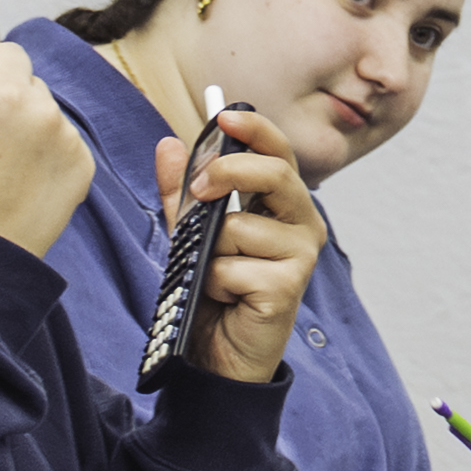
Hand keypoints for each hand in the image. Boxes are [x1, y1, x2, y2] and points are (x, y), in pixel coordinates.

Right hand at [0, 22, 95, 257]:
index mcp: (6, 93)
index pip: (9, 51)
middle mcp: (46, 109)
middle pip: (31, 80)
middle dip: (11, 99)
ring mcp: (69, 137)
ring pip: (49, 110)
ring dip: (32, 125)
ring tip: (7, 165)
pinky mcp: (84, 163)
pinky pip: (66, 138)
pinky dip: (50, 151)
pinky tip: (27, 177)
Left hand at [158, 103, 328, 384]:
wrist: (220, 353)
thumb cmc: (214, 289)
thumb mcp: (189, 232)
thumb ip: (181, 191)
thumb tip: (169, 145)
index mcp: (282, 204)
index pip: (278, 152)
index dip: (255, 129)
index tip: (223, 117)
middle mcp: (302, 225)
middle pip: (275, 173)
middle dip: (228, 172)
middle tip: (198, 189)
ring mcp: (299, 257)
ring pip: (239, 227)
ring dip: (210, 250)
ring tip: (215, 273)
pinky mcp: (287, 289)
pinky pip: (232, 266)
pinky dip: (214, 281)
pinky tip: (225, 296)